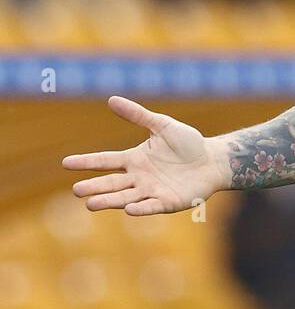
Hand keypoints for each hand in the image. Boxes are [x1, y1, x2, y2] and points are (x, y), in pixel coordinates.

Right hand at [62, 96, 228, 215]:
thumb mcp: (162, 125)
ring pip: (125, 197)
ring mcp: (152, 191)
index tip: (66, 163)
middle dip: (94, 187)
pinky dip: (140, 209)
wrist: (213, 160)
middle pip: (111, 183)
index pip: (105, 161)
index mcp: (134, 159)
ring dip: (109, 201)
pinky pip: (151, 206)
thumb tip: (111, 99)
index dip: (86, 162)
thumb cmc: (188, 143)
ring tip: (91, 204)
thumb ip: (138, 115)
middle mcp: (139, 178)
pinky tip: (128, 209)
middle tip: (76, 190)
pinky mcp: (168, 202)